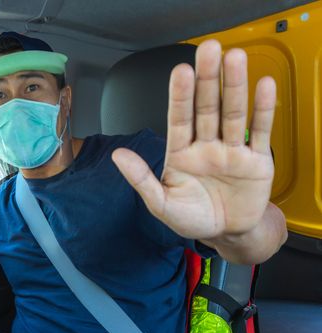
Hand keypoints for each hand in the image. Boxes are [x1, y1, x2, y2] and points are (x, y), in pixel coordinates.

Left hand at [112, 40, 276, 239]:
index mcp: (180, 152)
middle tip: (210, 49)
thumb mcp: (160, 203)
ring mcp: (231, 150)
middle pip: (207, 107)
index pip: (179, 118)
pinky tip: (264, 85)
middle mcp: (206, 145)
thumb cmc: (190, 218)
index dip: (180, 94)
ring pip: (233, 113)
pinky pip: (260, 131)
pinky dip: (263, 109)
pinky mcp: (256, 160)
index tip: (180, 70)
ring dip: (234, 86)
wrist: (225, 234)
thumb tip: (117, 156)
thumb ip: (141, 179)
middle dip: (208, 79)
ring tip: (235, 58)